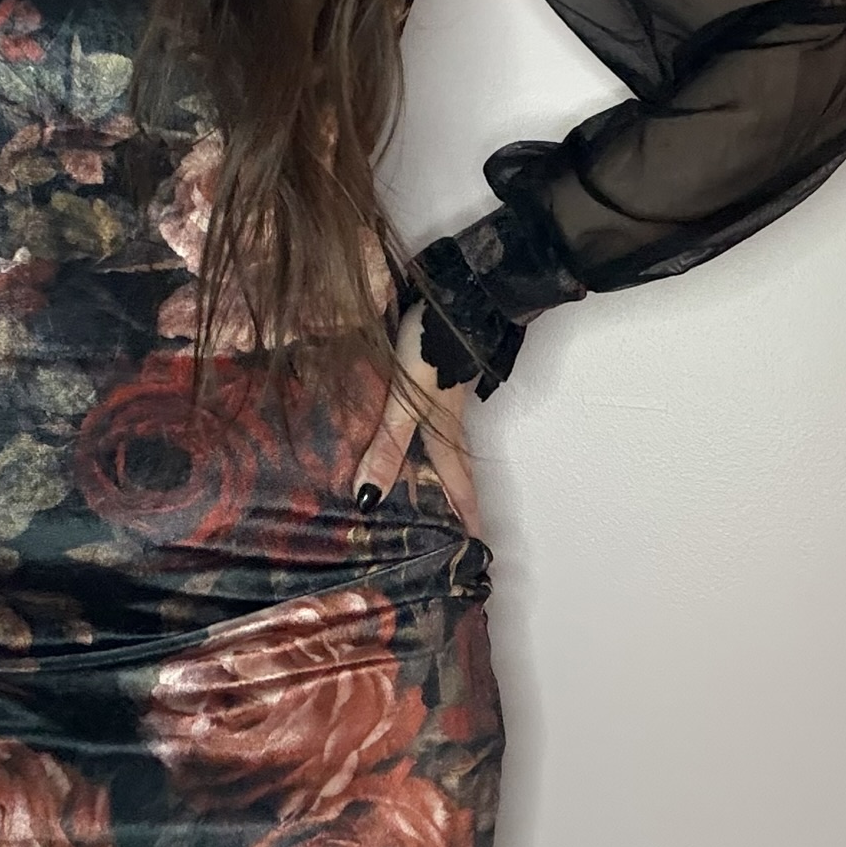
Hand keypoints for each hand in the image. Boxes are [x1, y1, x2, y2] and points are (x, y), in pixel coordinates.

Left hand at [350, 301, 482, 540]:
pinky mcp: (422, 377)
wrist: (455, 294)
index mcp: (445, 434)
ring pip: (428, 447)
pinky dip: (401, 439)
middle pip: (446, 471)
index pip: (460, 487)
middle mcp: (442, 421)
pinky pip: (412, 422)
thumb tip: (369, 500)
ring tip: (404, 498)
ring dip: (419, 473)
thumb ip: (389, 446)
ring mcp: (434, 398)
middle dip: (444, 504)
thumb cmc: (433, 350)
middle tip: (439, 537)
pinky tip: (382, 437)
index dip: (466, 519)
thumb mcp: (408, 402)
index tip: (476, 552)